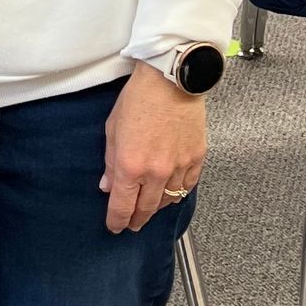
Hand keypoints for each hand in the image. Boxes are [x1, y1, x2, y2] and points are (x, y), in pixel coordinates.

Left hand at [100, 62, 205, 233]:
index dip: (117, 221)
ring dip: (157, 207)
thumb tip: (108, 186)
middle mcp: (156, 172)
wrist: (171, 79)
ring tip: (150, 208)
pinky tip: (171, 193)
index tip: (115, 227)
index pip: (123, 207)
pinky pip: (188, 186)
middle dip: (137, 219)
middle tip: (132, 224)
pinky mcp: (196, 158)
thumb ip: (111, 162)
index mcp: (131, 166)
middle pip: (147, 209)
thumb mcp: (113, 129)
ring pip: (168, 200)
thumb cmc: (138, 98)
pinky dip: (178, 193)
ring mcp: (179, 167)